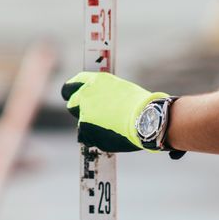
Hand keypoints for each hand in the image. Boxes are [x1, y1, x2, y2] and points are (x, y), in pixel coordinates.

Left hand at [60, 71, 179, 154]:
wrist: (147, 118)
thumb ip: (103, 94)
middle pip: (72, 104)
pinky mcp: (87, 132)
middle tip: (91, 116)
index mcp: (94, 82)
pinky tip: (114, 135)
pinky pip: (90, 137)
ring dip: (92, 125)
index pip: (73, 84)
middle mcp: (85, 96)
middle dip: (78, 109)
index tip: (73, 96)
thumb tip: (100, 103)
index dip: (73, 91)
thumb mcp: (119, 89)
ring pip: (82, 123)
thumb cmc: (140, 104)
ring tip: (113, 127)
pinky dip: (98, 137)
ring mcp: (84, 115)